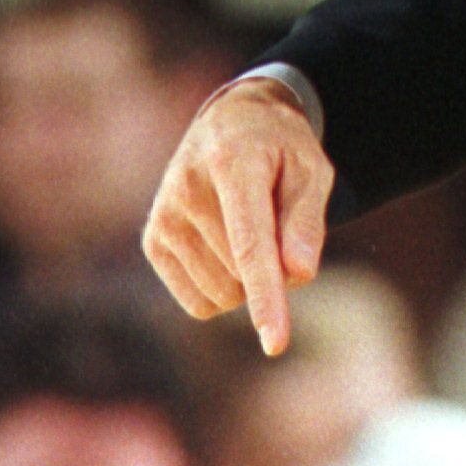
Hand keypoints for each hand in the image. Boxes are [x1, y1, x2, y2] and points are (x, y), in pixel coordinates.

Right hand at [142, 78, 334, 355]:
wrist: (231, 122)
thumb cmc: (281, 149)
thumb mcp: (312, 169)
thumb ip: (307, 221)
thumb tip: (298, 274)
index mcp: (233, 163)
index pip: (251, 245)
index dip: (266, 297)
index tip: (275, 343)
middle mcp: (188, 190)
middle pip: (244, 276)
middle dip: (276, 266)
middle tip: (278, 218)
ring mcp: (164, 217)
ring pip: (223, 295)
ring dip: (249, 278)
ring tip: (249, 224)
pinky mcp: (153, 241)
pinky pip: (200, 304)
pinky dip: (224, 289)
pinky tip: (225, 245)